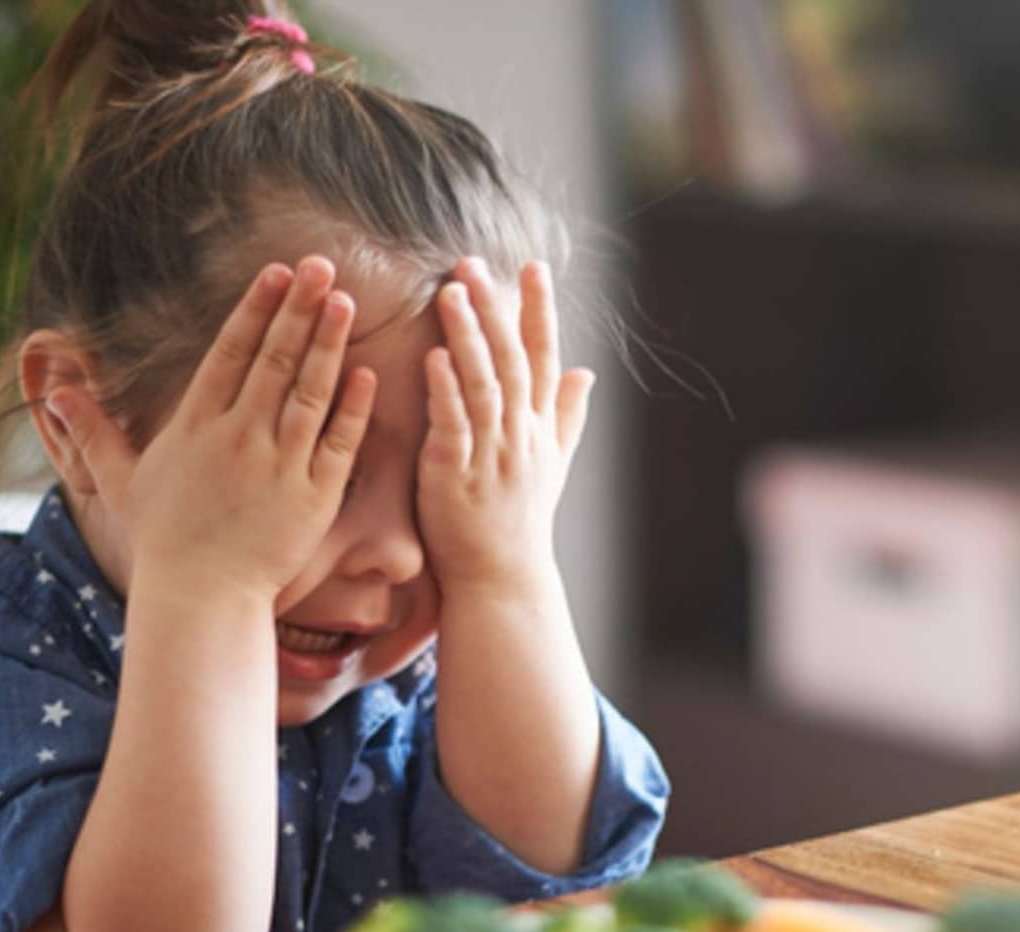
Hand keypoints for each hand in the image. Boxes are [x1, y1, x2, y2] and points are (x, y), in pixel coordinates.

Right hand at [48, 257, 376, 601]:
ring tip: (346, 302)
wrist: (201, 597)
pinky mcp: (314, 495)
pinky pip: (338, 442)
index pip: (230, 352)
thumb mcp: (122, 481)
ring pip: (309, 392)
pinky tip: (366, 373)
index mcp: (196, 425)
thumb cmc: (164, 542)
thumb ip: (94, 432)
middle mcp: (239, 436)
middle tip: (321, 266)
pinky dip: (353, 408)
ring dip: (328, 344)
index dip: (255, 308)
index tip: (276, 272)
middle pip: (274, 359)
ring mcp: (279, 464)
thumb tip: (55, 392)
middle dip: (298, 309)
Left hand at [416, 257, 594, 595]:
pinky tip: (433, 356)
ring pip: (483, 384)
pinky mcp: (455, 475)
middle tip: (473, 264)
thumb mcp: (553, 465)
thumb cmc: (520, 522)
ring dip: (467, 336)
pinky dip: (445, 390)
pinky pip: (453, 425)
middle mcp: (520, 436)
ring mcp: (490, 455)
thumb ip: (566, 415)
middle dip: (495, 309)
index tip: (533, 267)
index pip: (544, 357)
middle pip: (512, 360)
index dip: (538, 311)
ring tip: (451, 293)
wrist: (503, 580)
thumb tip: (587, 372)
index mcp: (540, 428)